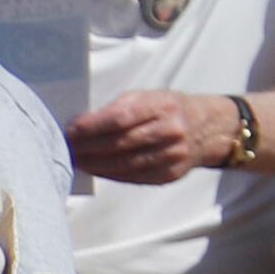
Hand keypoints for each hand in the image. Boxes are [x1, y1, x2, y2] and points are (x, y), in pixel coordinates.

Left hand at [66, 88, 244, 186]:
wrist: (209, 128)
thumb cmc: (168, 109)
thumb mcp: (148, 97)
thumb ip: (119, 108)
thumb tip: (80, 126)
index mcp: (163, 106)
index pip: (121, 118)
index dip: (92, 126)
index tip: (70, 130)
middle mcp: (170, 131)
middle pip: (119, 143)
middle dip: (87, 147)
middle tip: (65, 149)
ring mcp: (172, 156)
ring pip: (123, 164)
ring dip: (93, 164)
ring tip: (75, 160)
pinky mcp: (169, 175)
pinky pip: (132, 177)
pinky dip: (109, 174)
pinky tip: (94, 169)